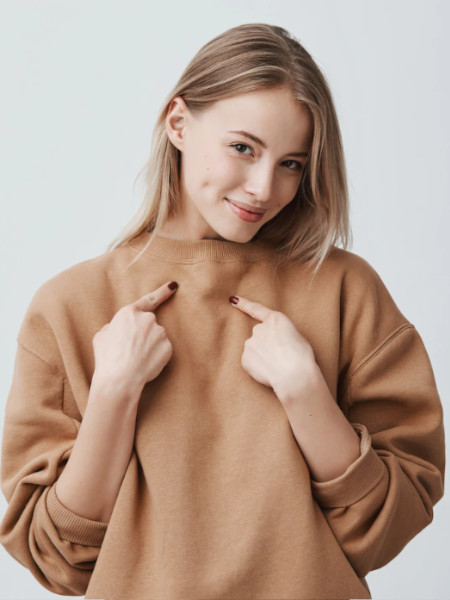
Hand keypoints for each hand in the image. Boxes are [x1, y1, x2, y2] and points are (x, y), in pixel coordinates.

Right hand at [91, 281, 178, 400]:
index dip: (162, 292)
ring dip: (149, 346)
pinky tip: (146, 363)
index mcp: (129, 313)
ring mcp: (160, 332)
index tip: (173, 286)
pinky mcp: (168, 346)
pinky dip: (156, 356)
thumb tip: (117, 328)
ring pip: (156, 338)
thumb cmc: (107, 358)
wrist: (120, 378)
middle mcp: (147, 319)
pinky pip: (163, 349)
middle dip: (143, 335)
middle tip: (131, 350)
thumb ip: (113, 327)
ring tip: (135, 359)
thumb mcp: (101, 336)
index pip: (149, 300)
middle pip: (149, 324)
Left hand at [229, 295, 316, 399]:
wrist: (294, 376)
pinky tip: (269, 372)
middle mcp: (259, 329)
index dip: (243, 304)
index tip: (233, 300)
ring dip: (263, 355)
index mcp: (275, 320)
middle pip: (260, 335)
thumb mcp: (297, 337)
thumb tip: (274, 341)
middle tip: (280, 356)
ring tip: (277, 366)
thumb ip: (281, 333)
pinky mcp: (245, 359)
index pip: (256, 309)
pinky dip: (258, 367)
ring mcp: (250, 343)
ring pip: (255, 349)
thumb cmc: (301, 357)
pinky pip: (251, 362)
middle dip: (267, 344)